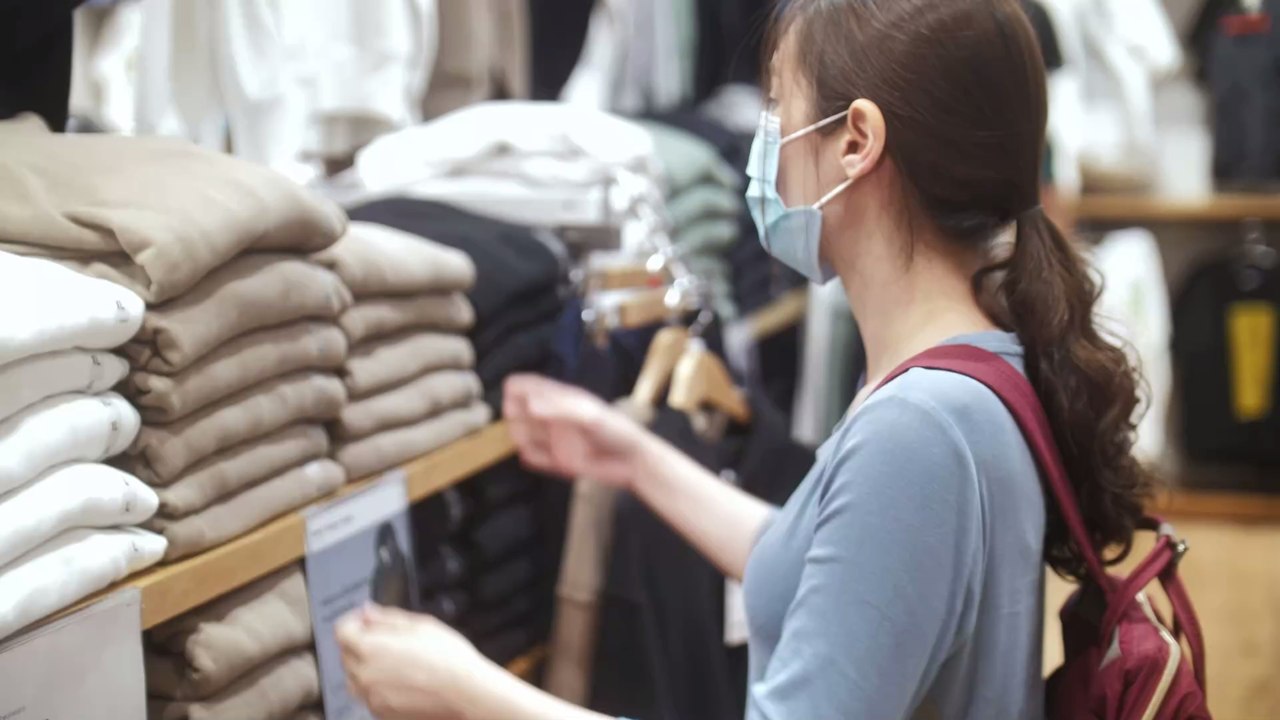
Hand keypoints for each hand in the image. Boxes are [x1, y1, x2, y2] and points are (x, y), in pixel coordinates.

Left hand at [337, 605, 496, 719]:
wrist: (466, 694)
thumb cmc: (448, 657)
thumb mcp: (421, 625)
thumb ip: (387, 617)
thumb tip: (366, 611)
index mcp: (370, 648)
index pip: (342, 631)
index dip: (354, 620)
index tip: (367, 619)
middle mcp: (364, 675)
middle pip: (345, 654)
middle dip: (359, 642)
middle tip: (385, 638)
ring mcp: (371, 698)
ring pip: (354, 677)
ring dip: (364, 665)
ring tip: (392, 660)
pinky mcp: (381, 713)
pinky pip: (367, 696)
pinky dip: (375, 686)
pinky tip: (399, 679)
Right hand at [503, 374, 650, 488]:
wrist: (634, 462)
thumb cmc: (616, 430)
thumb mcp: (589, 415)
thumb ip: (559, 408)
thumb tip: (528, 404)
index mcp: (560, 397)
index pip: (527, 384)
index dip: (516, 389)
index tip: (513, 398)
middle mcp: (553, 416)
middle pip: (517, 409)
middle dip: (514, 415)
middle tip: (529, 424)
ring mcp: (554, 438)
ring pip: (522, 433)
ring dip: (520, 437)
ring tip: (539, 443)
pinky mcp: (557, 460)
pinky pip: (534, 457)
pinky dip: (533, 457)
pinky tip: (544, 458)